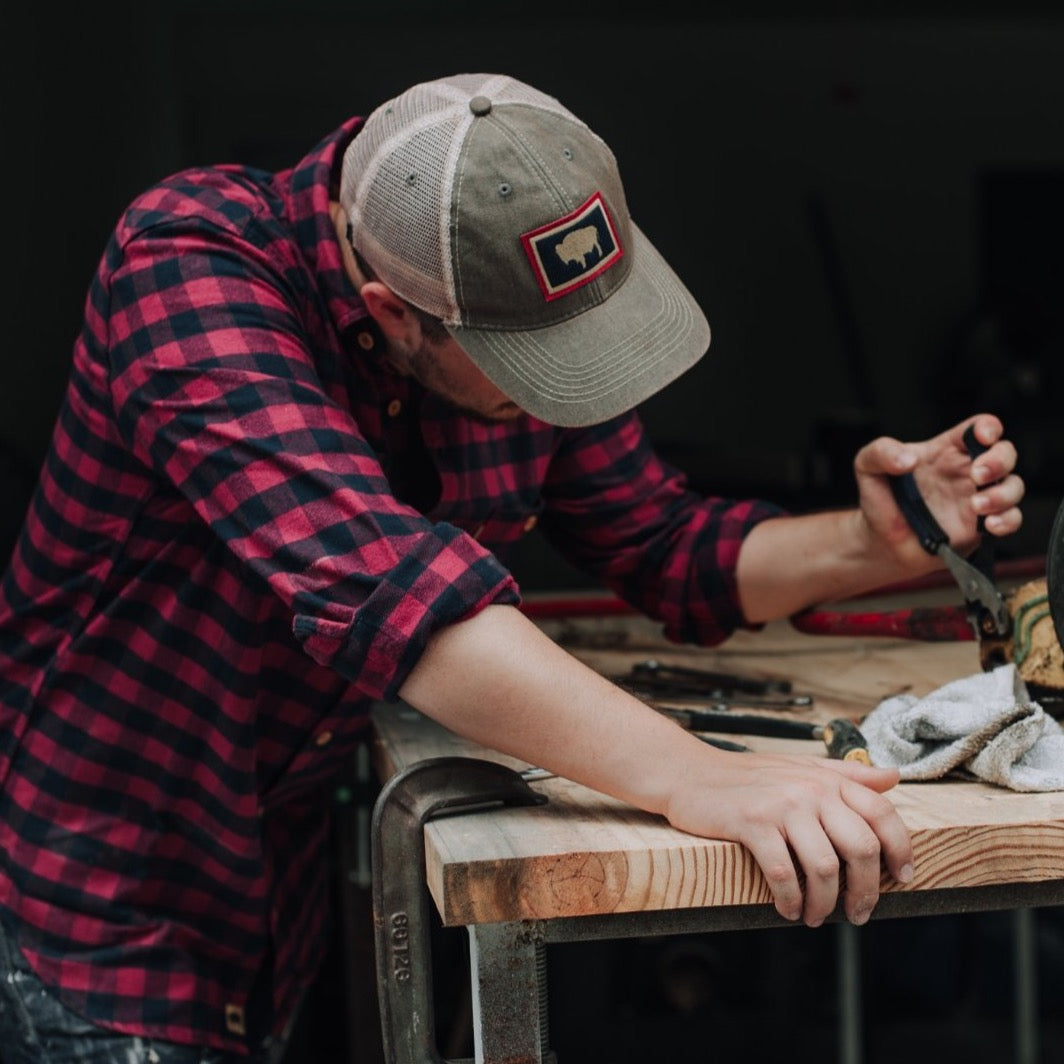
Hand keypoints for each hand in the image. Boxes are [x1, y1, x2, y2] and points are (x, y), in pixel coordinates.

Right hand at [665, 751, 912, 926]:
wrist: (690, 773)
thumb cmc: (747, 776)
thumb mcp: (801, 768)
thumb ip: (848, 774)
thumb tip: (893, 778)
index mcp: (827, 779)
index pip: (882, 814)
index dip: (901, 850)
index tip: (902, 878)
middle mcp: (810, 790)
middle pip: (861, 848)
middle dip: (866, 891)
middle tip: (858, 912)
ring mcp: (781, 806)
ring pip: (824, 868)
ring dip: (825, 904)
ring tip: (815, 916)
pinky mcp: (752, 823)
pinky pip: (782, 872)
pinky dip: (789, 899)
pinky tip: (787, 908)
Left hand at [854, 413, 1023, 569]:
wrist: (881, 541)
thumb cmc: (880, 498)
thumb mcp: (868, 466)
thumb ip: (881, 452)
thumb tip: (908, 459)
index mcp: (946, 450)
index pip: (980, 428)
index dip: (988, 428)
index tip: (982, 437)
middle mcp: (966, 471)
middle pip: (1005, 453)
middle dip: (1000, 460)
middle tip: (977, 475)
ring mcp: (977, 498)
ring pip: (1013, 486)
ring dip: (1003, 494)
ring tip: (976, 505)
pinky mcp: (981, 526)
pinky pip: (1011, 519)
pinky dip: (1008, 520)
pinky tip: (989, 525)